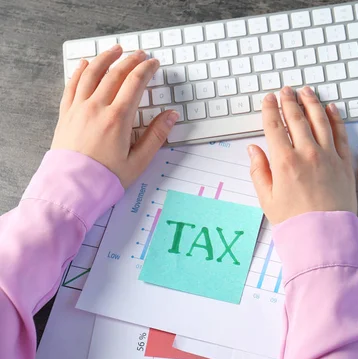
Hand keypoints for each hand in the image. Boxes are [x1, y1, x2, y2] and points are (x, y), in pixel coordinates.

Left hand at [52, 45, 178, 187]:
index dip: (146, 69)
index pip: (135, 83)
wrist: (72, 188)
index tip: (153, 63)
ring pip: (92, 73)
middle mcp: (97, 108)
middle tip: (140, 54)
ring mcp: (79, 109)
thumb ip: (156, 135)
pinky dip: (80, 71)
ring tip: (115, 50)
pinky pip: (72, 85)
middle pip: (115, 73)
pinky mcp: (66, 114)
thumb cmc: (105, 178)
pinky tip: (85, 64)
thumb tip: (171, 116)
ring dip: (105, 58)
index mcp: (117, 118)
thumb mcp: (139, 161)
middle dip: (130, 60)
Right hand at [248, 86, 356, 224]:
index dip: (269, 109)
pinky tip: (330, 109)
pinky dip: (335, 118)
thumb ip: (258, 171)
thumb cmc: (294, 222)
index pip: (274, 126)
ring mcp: (328, 156)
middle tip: (285, 90)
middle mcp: (307, 154)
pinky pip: (340, 134)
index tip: (268, 99)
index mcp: (284, 162)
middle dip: (289, 100)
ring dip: (311, 102)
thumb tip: (253, 150)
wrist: (324, 237)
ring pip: (319, 120)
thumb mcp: (267, 199)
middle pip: (296, 118)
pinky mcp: (344, 163)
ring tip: (306, 91)